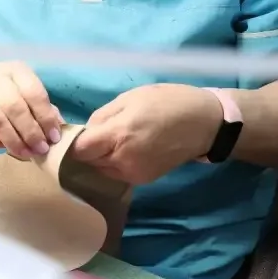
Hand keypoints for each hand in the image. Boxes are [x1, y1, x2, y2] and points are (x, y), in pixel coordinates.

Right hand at [0, 61, 62, 158]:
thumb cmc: (13, 95)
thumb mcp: (31, 95)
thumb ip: (46, 111)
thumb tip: (57, 132)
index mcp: (16, 70)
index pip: (32, 91)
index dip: (45, 116)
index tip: (54, 137)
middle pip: (12, 105)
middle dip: (30, 131)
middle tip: (41, 149)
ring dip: (13, 140)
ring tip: (26, 153)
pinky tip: (0, 147)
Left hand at [71, 84, 222, 183]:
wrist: (204, 123)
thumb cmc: (167, 102)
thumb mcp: (130, 98)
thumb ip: (102, 116)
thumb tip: (85, 132)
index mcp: (119, 135)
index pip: (80, 149)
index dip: (73, 141)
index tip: (73, 133)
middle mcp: (123, 160)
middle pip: (89, 161)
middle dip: (87, 149)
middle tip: (96, 133)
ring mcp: (134, 174)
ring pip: (101, 169)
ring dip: (100, 157)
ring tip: (112, 139)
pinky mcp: (143, 180)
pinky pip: (117, 173)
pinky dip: (114, 163)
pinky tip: (125, 148)